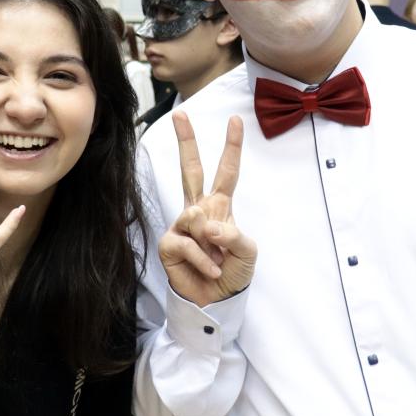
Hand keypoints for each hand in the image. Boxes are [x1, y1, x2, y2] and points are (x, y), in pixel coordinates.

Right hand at [159, 112, 256, 307]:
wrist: (215, 302)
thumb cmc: (232, 273)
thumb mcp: (247, 252)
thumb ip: (234, 234)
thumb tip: (209, 225)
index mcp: (220, 207)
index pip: (227, 172)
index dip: (232, 147)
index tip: (235, 120)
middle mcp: (199, 211)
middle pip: (191, 169)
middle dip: (186, 141)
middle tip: (180, 113)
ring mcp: (181, 225)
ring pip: (195, 217)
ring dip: (211, 244)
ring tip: (217, 260)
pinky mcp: (169, 243)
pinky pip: (187, 242)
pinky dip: (203, 259)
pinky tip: (210, 269)